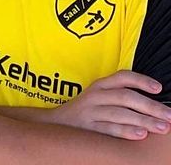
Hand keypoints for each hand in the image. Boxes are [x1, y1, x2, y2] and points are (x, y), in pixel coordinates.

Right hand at [50, 70, 170, 139]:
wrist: (54, 124)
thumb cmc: (84, 112)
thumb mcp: (97, 98)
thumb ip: (118, 97)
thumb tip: (149, 104)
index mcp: (100, 85)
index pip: (122, 77)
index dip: (141, 80)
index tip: (159, 88)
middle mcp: (96, 96)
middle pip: (125, 97)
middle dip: (150, 106)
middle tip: (169, 115)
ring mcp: (91, 112)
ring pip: (120, 113)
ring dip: (144, 120)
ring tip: (162, 127)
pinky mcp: (88, 129)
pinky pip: (109, 129)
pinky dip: (126, 131)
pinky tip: (141, 135)